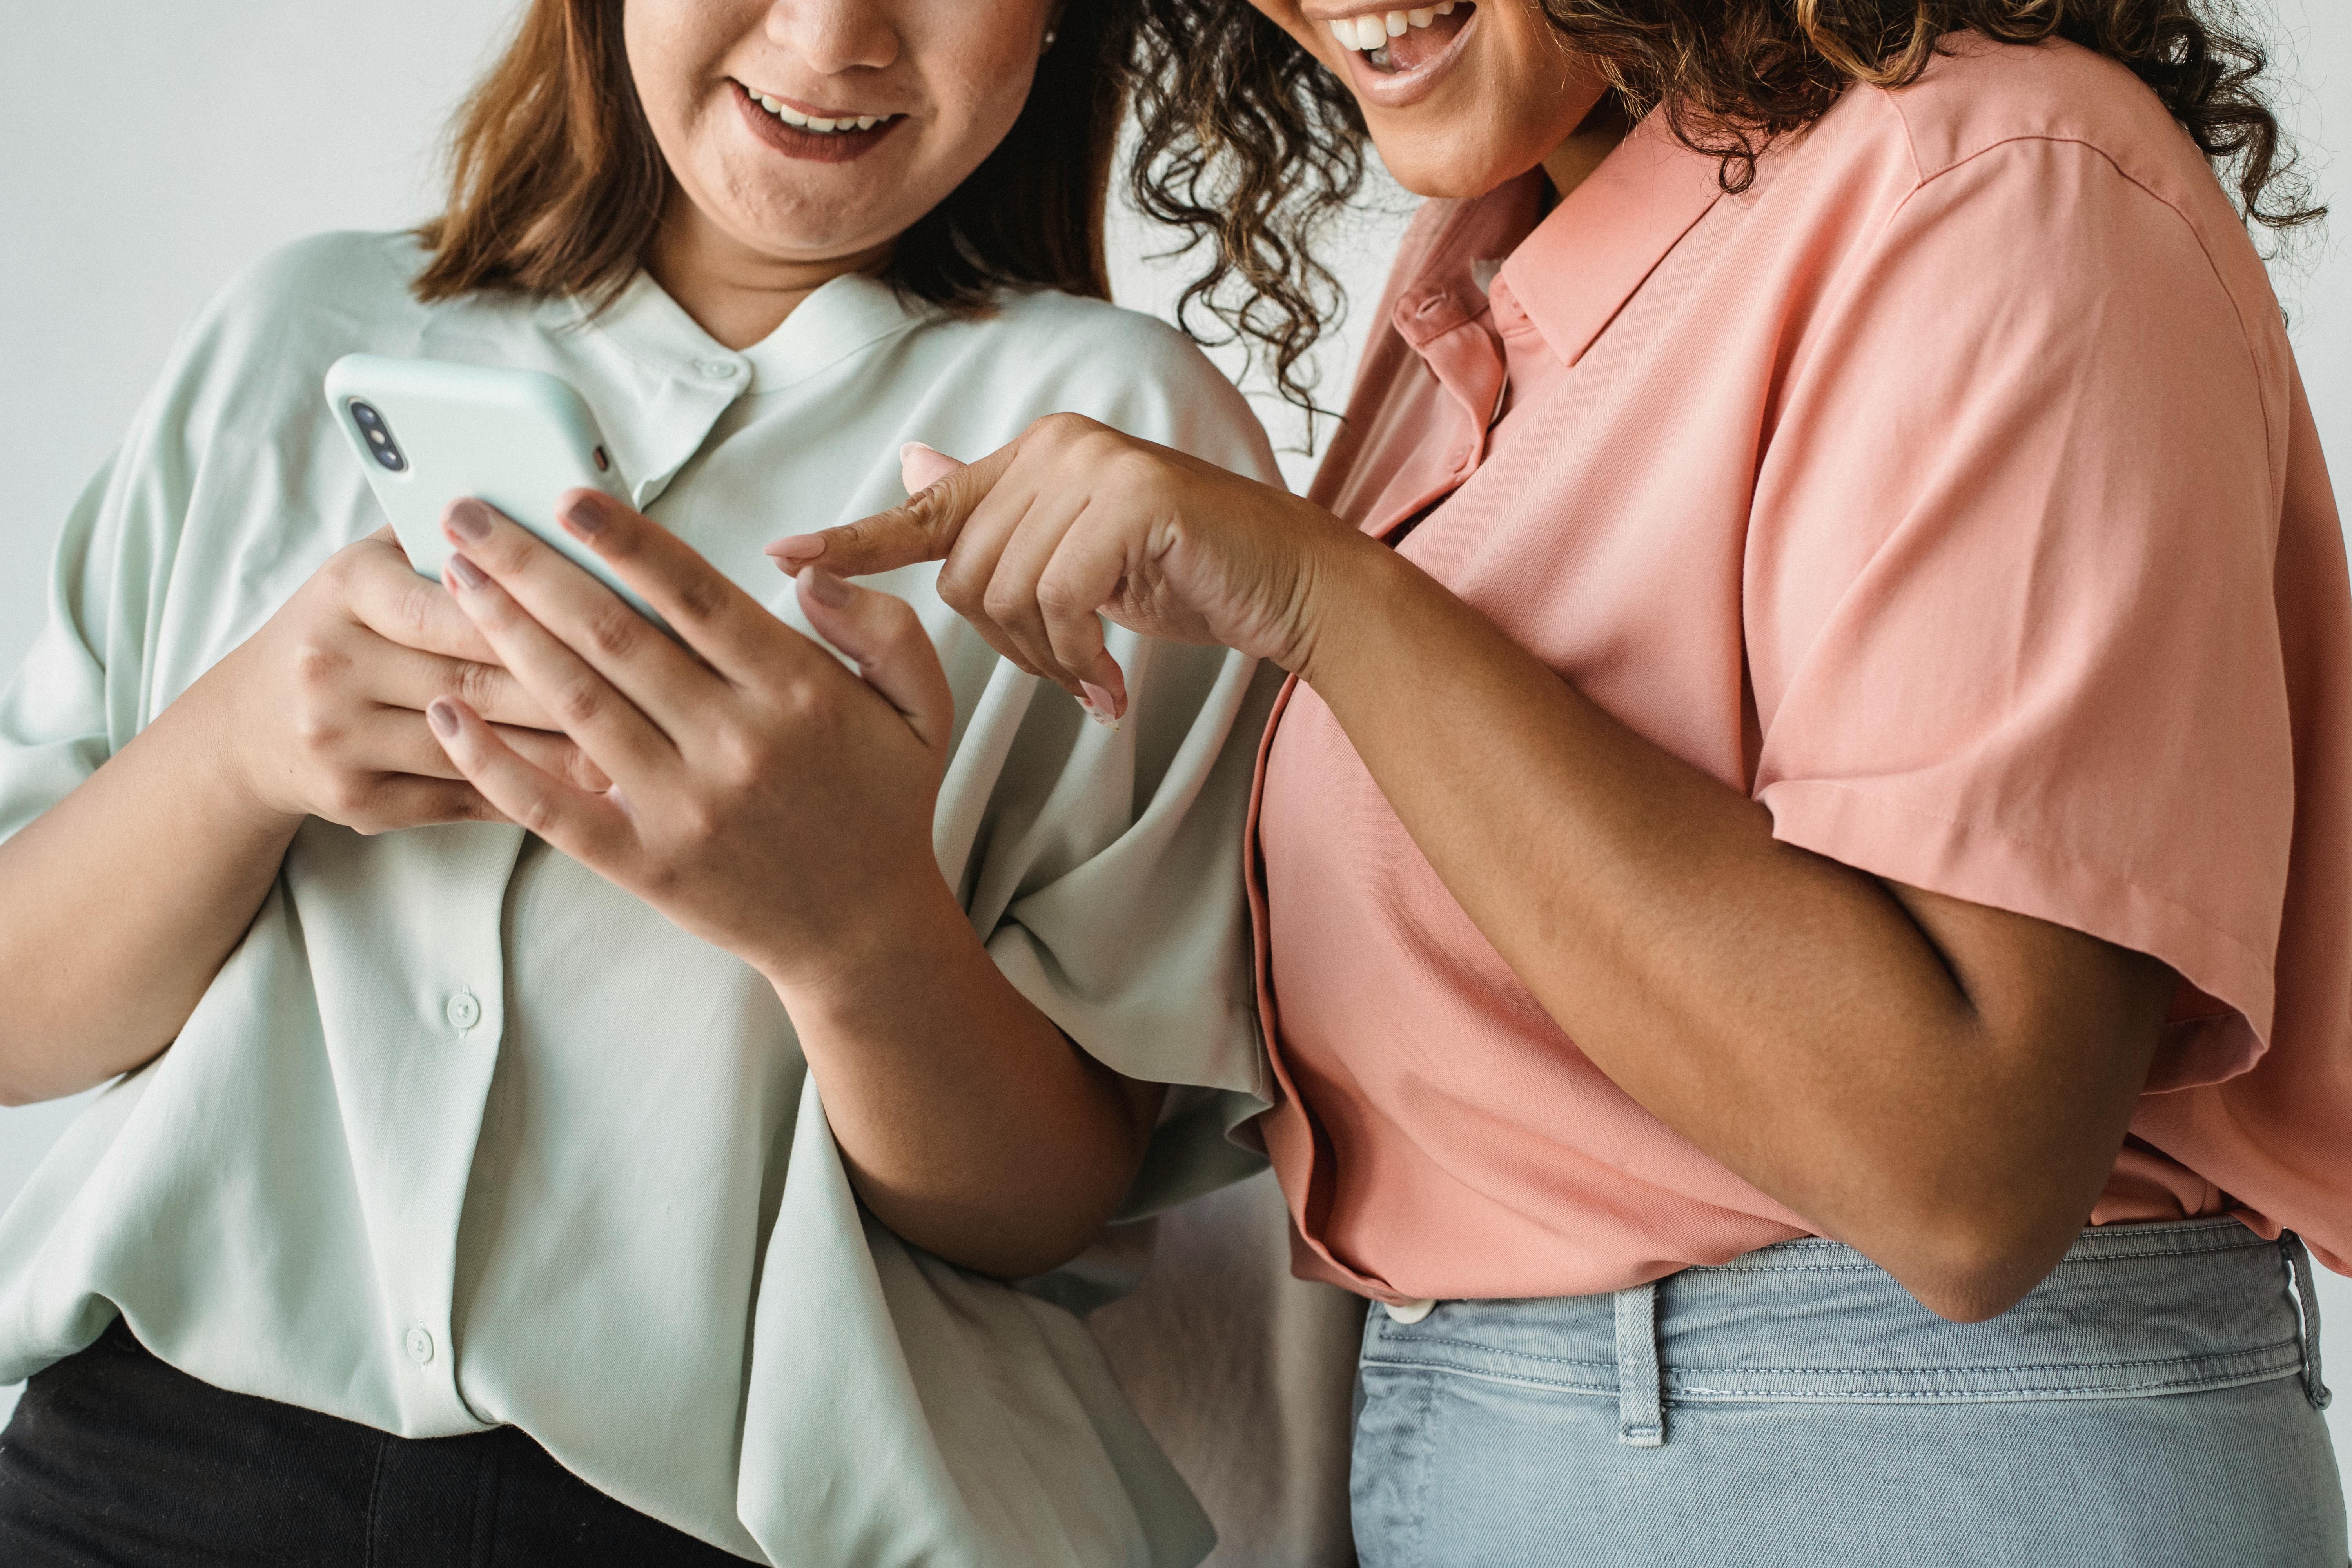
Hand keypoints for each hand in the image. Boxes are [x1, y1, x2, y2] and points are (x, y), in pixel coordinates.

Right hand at [220, 527, 603, 832]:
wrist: (248, 725)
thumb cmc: (345, 627)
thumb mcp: (373, 568)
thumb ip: (443, 540)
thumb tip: (549, 512)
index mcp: (344, 592)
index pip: (453, 604)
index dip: (534, 613)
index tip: (610, 619)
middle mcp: (331, 665)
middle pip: (474, 679)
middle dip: (568, 686)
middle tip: (650, 692)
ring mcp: (340, 739)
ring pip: (476, 746)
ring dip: (560, 750)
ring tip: (637, 743)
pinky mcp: (357, 799)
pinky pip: (459, 798)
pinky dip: (526, 792)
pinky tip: (584, 789)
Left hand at [423, 492, 956, 991]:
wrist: (864, 935)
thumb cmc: (885, 808)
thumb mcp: (925, 708)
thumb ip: (884, 628)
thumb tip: (808, 576)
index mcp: (798, 695)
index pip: (697, 596)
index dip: (627, 540)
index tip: (567, 496)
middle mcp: (735, 746)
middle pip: (615, 637)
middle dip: (533, 567)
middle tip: (468, 515)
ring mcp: (683, 809)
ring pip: (575, 703)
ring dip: (505, 634)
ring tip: (455, 579)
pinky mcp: (644, 864)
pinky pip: (551, 807)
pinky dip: (492, 760)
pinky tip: (447, 712)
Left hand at [764, 416, 1363, 719]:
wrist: (1287, 584)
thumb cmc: (1182, 577)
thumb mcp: (1080, 555)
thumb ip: (1000, 521)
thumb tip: (912, 464)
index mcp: (1035, 456)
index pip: (926, 505)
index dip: (853, 540)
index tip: (780, 557)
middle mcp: (1057, 446)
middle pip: (965, 574)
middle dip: (1009, 647)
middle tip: (1067, 676)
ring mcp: (1095, 467)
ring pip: (1007, 593)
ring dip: (1047, 660)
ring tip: (1095, 677)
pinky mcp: (1132, 501)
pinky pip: (1059, 601)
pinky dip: (1079, 659)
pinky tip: (1113, 685)